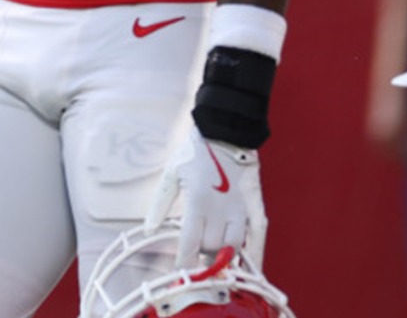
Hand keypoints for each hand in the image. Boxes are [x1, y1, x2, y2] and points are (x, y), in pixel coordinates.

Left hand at [146, 132, 266, 268]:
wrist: (225, 133)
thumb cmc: (194, 153)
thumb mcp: (171, 175)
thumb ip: (160, 204)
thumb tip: (149, 229)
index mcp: (198, 202)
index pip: (190, 244)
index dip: (184, 263)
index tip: (179, 274)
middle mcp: (221, 209)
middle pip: (211, 250)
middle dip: (201, 258)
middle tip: (194, 258)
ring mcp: (240, 209)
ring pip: (234, 247)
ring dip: (223, 256)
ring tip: (214, 257)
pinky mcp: (254, 206)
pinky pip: (257, 237)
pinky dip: (253, 254)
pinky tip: (248, 266)